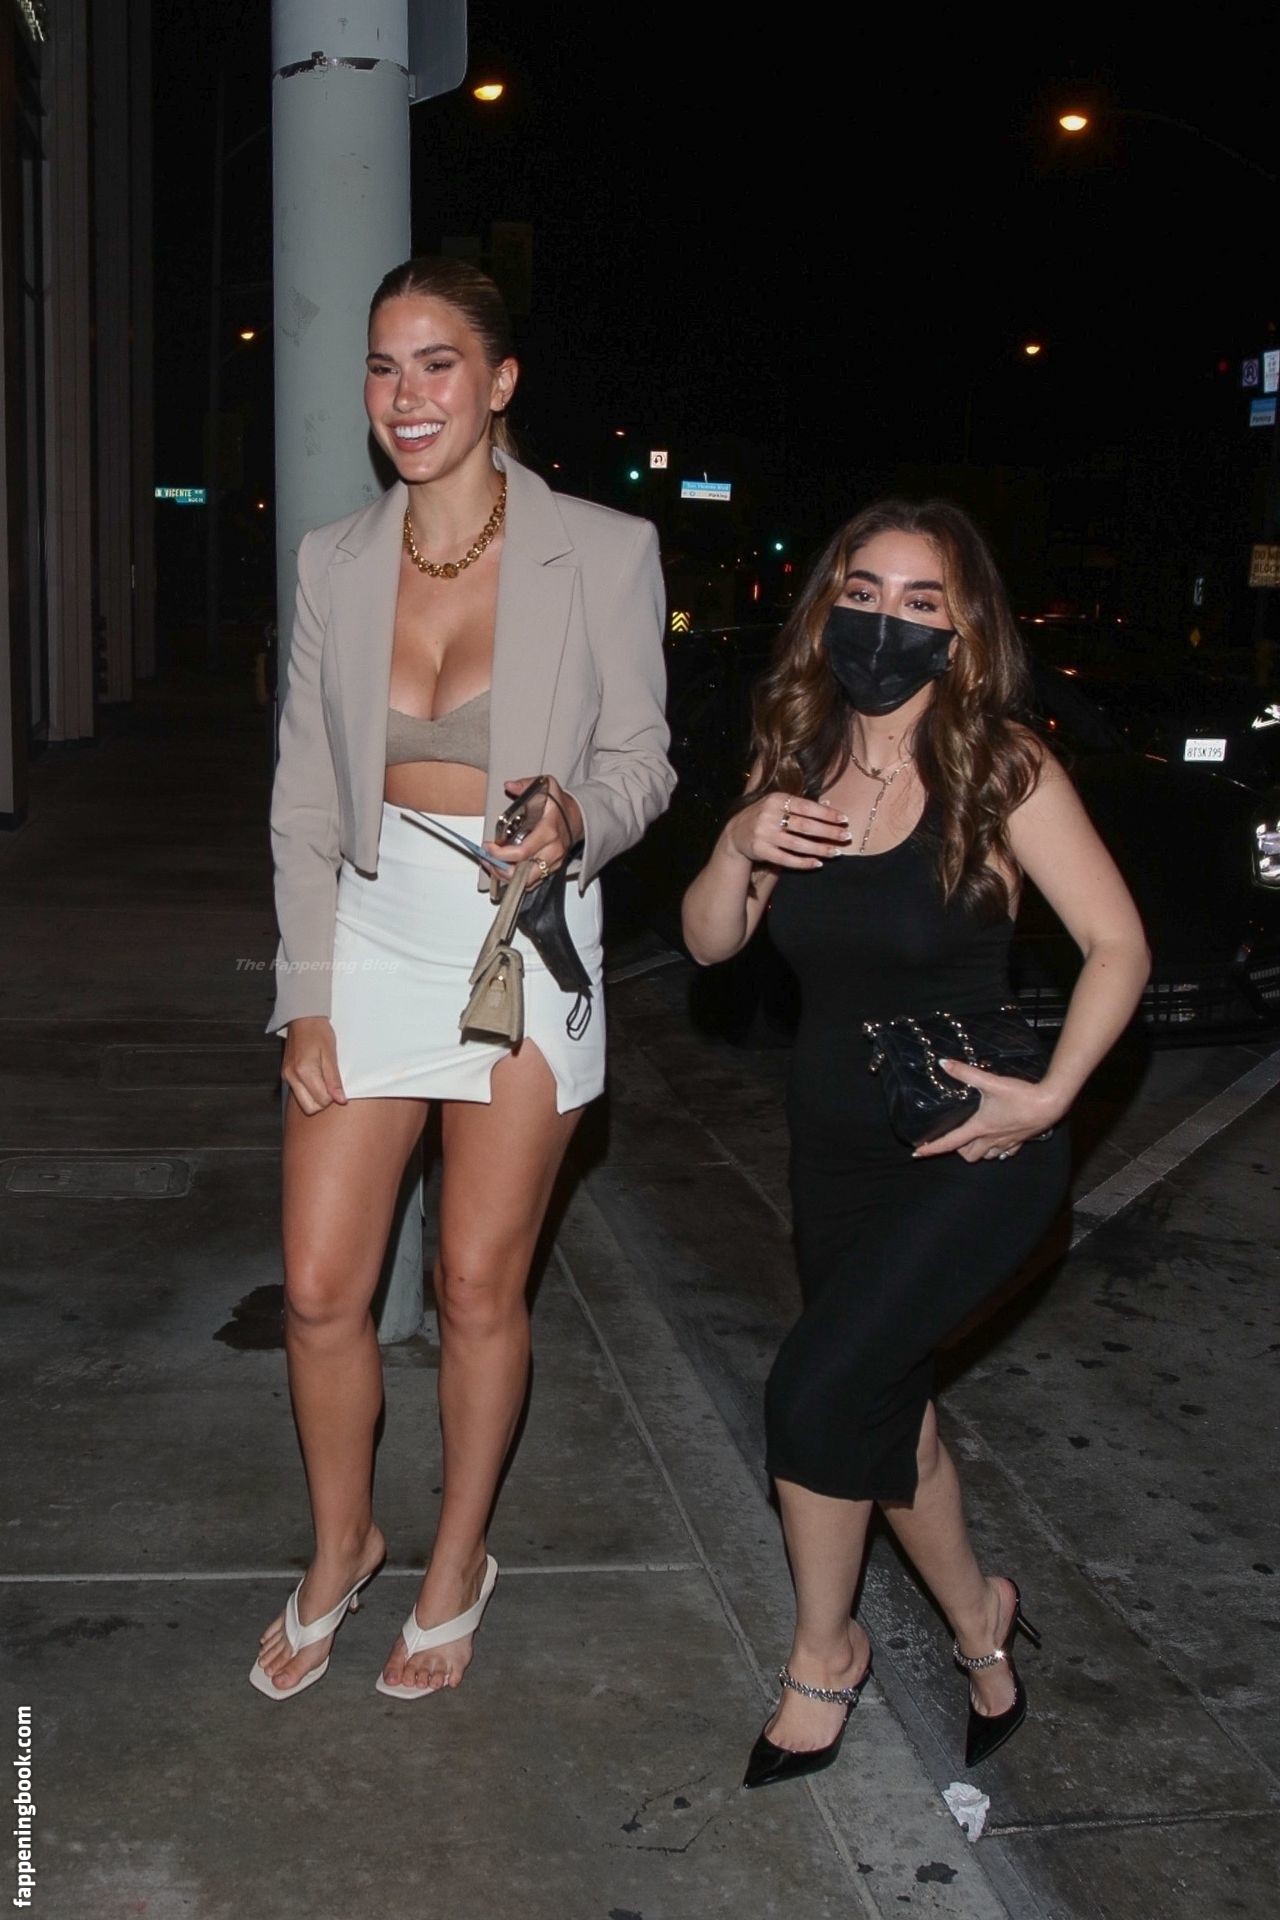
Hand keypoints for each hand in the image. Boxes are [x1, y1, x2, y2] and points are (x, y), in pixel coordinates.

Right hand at [281, 1015, 347, 1113]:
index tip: (338, 1086)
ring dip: (316, 1097)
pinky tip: (316, 1079)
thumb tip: (340, 1099)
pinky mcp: (286, 1074)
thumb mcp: (331, 1054)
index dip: (333, 1097)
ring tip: (324, 1081)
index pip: (322, 1101)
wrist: (303, 1018)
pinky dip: (309, 1091)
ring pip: (303, 1102)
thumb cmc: (318, 1031)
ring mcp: (287, 1076)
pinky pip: (298, 1092)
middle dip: (323, 1102)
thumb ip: (334, 1080)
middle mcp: (292, 1076)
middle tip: (331, 1086)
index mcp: (305, 1071)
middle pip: (310, 1108)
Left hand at [483, 776, 583, 887]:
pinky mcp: (551, 869)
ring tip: (492, 866)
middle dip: (500, 869)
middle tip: (487, 859)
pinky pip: (532, 882)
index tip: (488, 847)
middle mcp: (552, 851)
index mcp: (549, 831)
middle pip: (524, 873)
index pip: (523, 852)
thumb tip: (510, 786)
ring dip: (506, 877)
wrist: (577, 818)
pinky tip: (503, 870)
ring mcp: (553, 862)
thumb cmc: (560, 805)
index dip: (502, 854)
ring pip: (527, 881)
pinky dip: (515, 880)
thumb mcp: (547, 787)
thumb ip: (526, 785)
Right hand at [721, 791, 850, 869]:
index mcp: (777, 799)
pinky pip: (786, 859)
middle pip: (805, 826)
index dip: (827, 814)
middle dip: (828, 832)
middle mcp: (770, 815)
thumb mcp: (779, 804)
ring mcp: (764, 834)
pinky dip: (803, 862)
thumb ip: (802, 805)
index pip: (807, 807)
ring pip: (797, 844)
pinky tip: (817, 863)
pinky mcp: (760, 850)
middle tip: (846, 837)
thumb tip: (829, 804)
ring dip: (819, 849)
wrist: (735, 832)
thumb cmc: (765, 816)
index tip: (844, 820)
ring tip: (835, 852)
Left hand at [911, 1060, 1060, 1163]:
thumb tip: (943, 1063)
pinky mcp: (1020, 1141)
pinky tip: (997, 1140)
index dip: (933, 1148)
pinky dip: (996, 1150)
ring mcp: (1006, 1143)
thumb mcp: (990, 1082)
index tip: (918, 1153)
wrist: (1050, 1103)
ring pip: (986, 1156)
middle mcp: (991, 1139)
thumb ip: (966, 1073)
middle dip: (958, 1149)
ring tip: (973, 1139)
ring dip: (977, 1151)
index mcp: (980, 1127)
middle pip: (968, 1154)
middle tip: (954, 1137)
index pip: (951, 1142)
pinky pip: (1004, 1153)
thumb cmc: (1021, 1095)